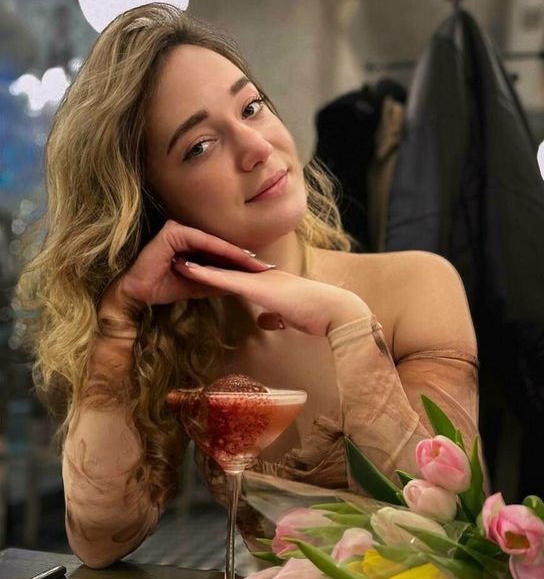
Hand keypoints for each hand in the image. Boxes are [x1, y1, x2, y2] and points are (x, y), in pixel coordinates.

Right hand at [102, 219, 273, 314]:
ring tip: (256, 264)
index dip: (241, 262)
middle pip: (220, 246)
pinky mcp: (172, 231)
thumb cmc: (163, 288)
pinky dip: (220, 250)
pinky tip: (238, 258)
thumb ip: (217, 281)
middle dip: (244, 258)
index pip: (219, 252)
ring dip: (236, 254)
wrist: (138, 294)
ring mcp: (178, 229)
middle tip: (266, 267)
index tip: (262, 271)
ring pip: (214, 243)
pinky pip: (202, 241)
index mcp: (189, 243)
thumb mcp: (198, 285)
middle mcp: (185, 232)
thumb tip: (241, 284)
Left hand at [172, 259, 371, 337]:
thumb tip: (266, 321)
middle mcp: (261, 276)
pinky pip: (225, 279)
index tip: (197, 268)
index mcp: (268, 283)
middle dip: (202, 262)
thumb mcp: (290, 317)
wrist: (334, 311)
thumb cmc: (318, 316)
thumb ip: (276, 316)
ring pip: (221, 269)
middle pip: (225, 267)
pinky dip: (205, 274)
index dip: (216, 271)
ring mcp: (259, 279)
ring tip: (173, 259)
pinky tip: (187, 269)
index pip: (237, 276)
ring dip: (197, 264)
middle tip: (177, 257)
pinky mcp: (258, 287)